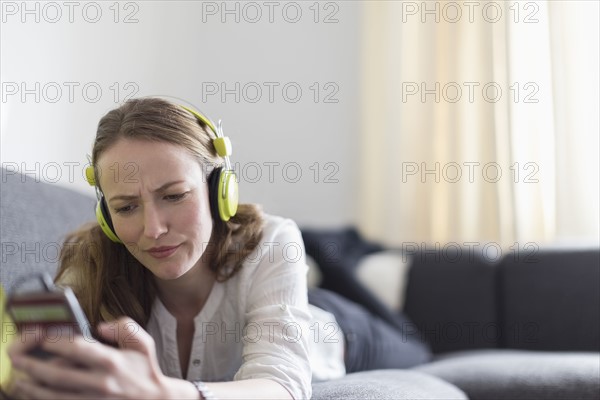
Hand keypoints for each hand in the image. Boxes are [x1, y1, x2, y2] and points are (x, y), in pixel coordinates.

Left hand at [8, 317, 195, 398]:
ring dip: (31, 388)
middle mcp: (101, 382)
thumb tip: (101, 326)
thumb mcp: (144, 343)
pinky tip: (34, 396)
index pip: (77, 348)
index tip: (39, 336)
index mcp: (112, 361)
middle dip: (32, 365)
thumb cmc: (147, 370)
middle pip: (57, 374)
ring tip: (18, 380)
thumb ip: (125, 327)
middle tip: (17, 357)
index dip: (54, 341)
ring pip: (53, 395)